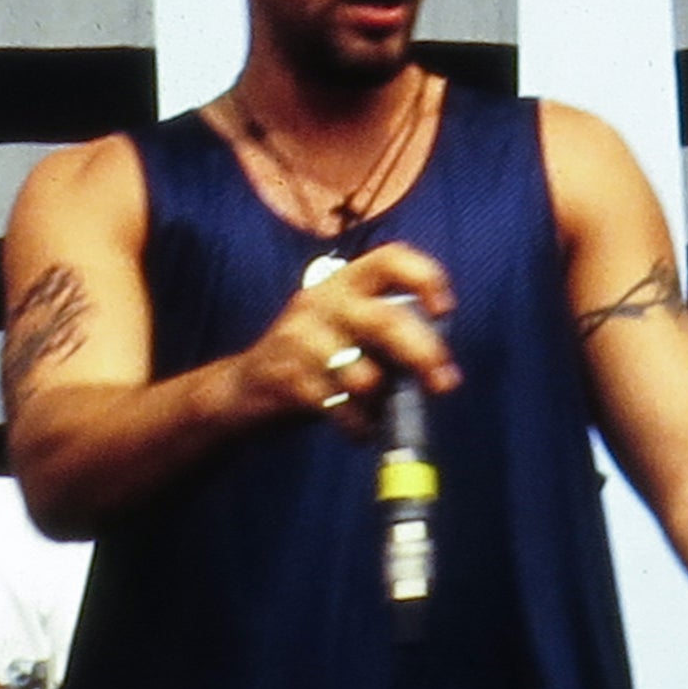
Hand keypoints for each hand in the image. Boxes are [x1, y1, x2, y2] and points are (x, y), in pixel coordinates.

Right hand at [233, 242, 459, 440]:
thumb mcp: (343, 328)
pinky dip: (361, 427)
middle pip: (386, 321)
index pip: (389, 259)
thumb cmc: (312, 358)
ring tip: (381, 410)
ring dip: (385, 401)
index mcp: (342, 282)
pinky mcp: (290, 381)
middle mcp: (322, 302)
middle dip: (424, 354)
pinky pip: (343, 410)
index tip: (445, 309)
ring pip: (365, 375)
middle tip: (445, 384)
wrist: (242, 388)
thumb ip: (386, 335)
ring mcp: (301, 341)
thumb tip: (439, 365)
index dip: (424, 278)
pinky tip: (360, 429)